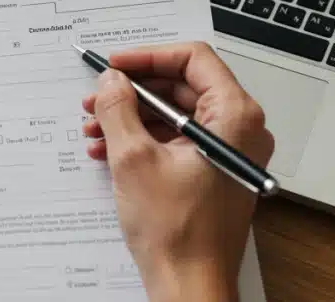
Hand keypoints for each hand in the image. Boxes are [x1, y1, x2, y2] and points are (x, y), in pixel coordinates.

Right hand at [81, 42, 273, 301]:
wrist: (189, 285)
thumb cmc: (178, 233)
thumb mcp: (133, 159)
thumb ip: (119, 109)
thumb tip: (112, 80)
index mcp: (234, 117)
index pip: (194, 59)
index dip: (148, 56)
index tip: (116, 64)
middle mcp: (240, 130)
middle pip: (182, 86)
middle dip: (133, 91)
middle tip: (98, 96)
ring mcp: (228, 152)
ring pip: (175, 115)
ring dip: (132, 117)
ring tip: (95, 128)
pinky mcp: (214, 172)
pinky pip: (177, 140)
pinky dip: (143, 140)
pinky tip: (108, 151)